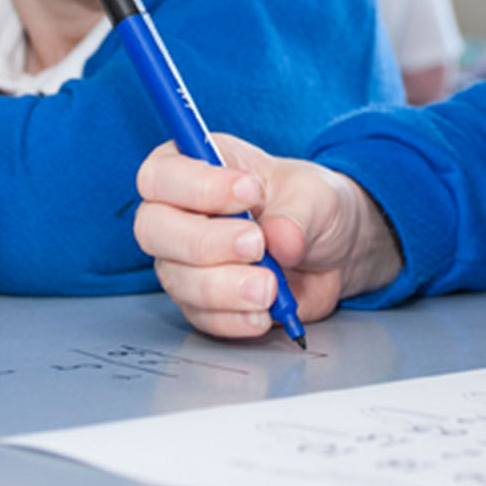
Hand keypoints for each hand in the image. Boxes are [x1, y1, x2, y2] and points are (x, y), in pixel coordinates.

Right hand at [134, 134, 403, 338]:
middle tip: (256, 244)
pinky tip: (262, 313)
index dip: (197, 187)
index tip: (249, 193)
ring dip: (223, 286)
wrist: (332, 252)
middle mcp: (178, 215)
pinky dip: (233, 318)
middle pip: (153, 230)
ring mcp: (184, 262)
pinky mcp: (201, 303)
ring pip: (177, 278)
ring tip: (269, 286)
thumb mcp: (314, 195)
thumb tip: (279, 240)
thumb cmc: (309, 206)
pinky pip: (202, 316)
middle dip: (205, 241)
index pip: (161, 175)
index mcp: (195, 167)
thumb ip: (297, 214)